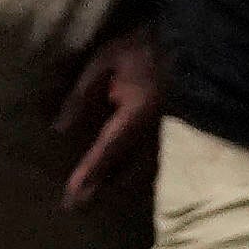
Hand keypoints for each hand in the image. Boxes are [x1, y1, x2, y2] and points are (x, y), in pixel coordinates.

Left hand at [56, 22, 161, 211]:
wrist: (188, 42)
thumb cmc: (142, 47)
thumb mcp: (105, 61)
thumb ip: (82, 95)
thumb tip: (60, 129)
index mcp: (136, 114)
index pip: (107, 150)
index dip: (89, 174)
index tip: (73, 197)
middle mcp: (153, 132)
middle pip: (125, 171)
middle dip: (101, 189)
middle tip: (78, 206)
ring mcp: (166, 134)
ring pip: (141, 170)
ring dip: (118, 185)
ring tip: (97, 196)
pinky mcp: (174, 133)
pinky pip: (152, 161)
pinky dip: (134, 173)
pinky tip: (124, 178)